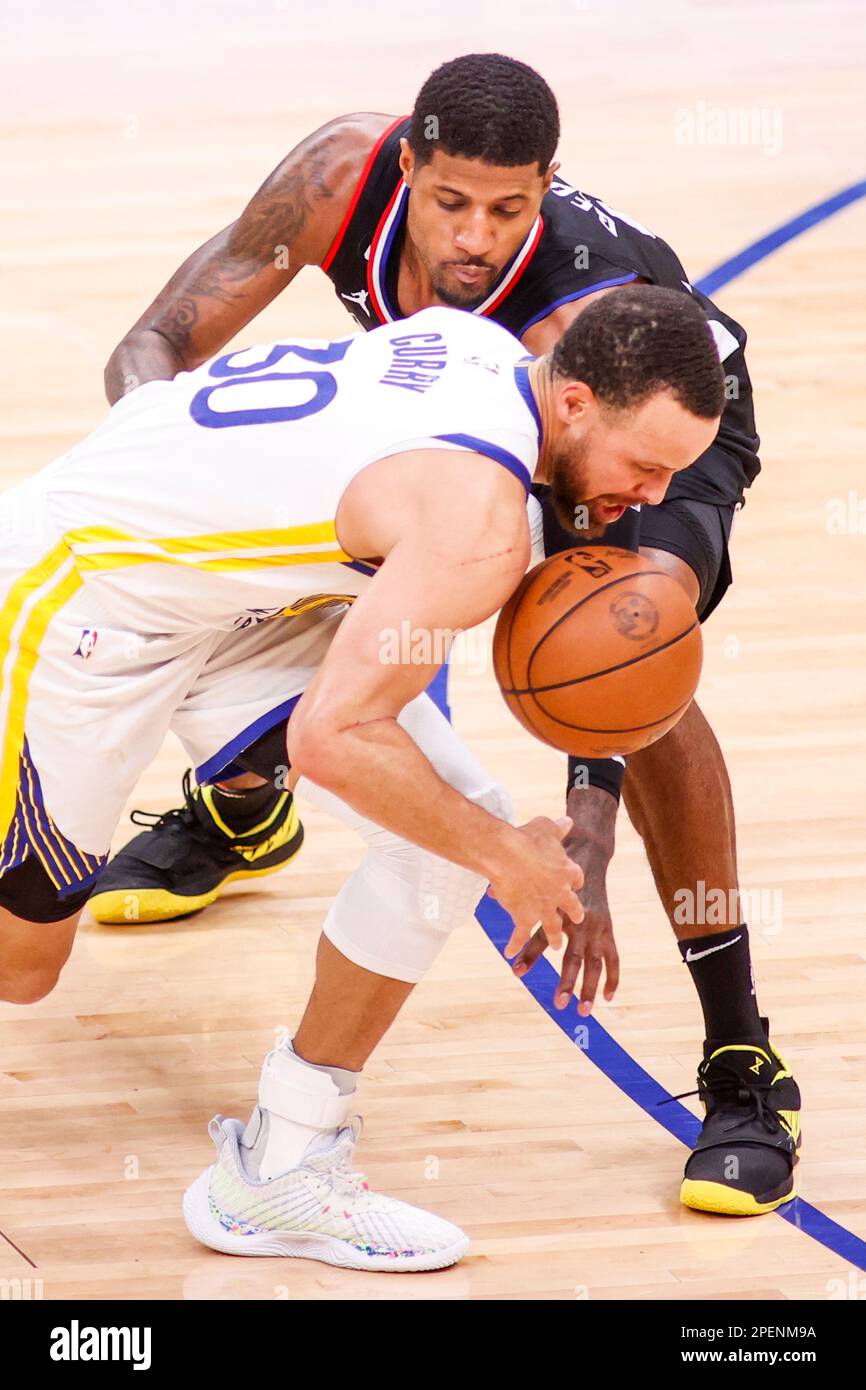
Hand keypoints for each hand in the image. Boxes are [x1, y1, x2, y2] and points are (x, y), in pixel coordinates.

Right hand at [487, 817, 583, 958]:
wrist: (507, 855)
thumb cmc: (527, 838)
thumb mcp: (547, 828)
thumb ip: (559, 827)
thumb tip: (568, 820)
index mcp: (568, 871)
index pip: (576, 879)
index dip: (573, 880)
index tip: (573, 881)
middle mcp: (559, 894)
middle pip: (571, 907)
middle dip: (574, 913)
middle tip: (577, 919)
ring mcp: (543, 908)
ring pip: (552, 926)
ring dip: (553, 937)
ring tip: (555, 945)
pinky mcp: (524, 917)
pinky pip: (521, 934)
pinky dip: (515, 943)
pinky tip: (510, 952)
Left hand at [511, 831, 618, 1015]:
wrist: (588, 851)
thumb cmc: (554, 865)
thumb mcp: (534, 874)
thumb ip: (516, 888)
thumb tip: (490, 894)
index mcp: (560, 910)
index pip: (541, 936)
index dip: (528, 954)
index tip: (514, 970)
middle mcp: (580, 922)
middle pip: (573, 957)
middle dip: (566, 981)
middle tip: (557, 1004)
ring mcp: (597, 927)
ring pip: (594, 962)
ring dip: (589, 987)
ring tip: (582, 1010)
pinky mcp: (608, 929)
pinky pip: (613, 957)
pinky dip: (612, 977)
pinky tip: (608, 997)